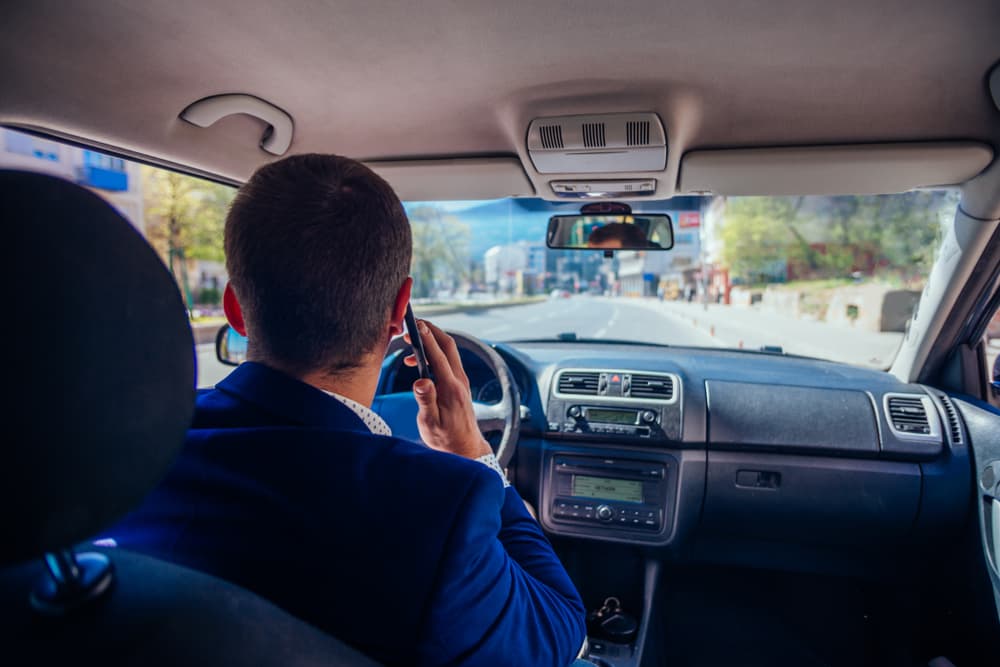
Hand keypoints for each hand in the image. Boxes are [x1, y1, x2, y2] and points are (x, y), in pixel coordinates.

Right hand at [403, 319, 490, 459]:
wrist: (465, 449)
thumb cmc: (445, 439)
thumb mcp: (430, 422)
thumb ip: (425, 400)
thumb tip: (420, 380)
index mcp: (451, 388)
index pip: (439, 355)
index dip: (426, 337)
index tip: (415, 324)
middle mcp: (459, 380)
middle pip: (448, 345)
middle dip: (432, 330)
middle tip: (414, 323)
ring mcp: (461, 381)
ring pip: (449, 352)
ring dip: (432, 341)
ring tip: (410, 344)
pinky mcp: (459, 385)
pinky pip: (448, 361)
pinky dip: (435, 354)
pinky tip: (419, 362)